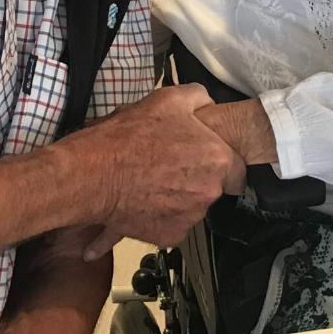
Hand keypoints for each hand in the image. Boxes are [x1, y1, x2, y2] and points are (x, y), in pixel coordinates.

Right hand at [70, 85, 244, 258]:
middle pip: (213, 188)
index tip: (204, 159)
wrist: (94, 174)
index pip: (238, 170)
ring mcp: (190, 217)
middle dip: (197, 179)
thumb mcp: (167, 99)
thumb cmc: (129, 137)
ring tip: (151, 180)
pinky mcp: (169, 236)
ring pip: (192, 207)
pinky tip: (143, 198)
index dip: (220, 163)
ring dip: (179, 197)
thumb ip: (198, 97)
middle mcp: (209, 192)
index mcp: (218, 159)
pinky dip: (161, 215)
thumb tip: (207, 103)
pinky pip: (173, 224)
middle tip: (170, 166)